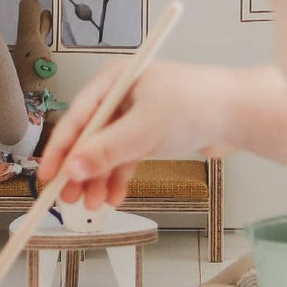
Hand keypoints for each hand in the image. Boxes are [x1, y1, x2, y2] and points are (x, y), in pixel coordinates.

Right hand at [38, 60, 233, 211]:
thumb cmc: (195, 105)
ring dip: (98, 178)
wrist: (238, 113)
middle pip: (89, 136)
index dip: (60, 149)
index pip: (77, 117)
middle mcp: (122, 95)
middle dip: (79, 169)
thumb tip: (72, 169)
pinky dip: (119, 177)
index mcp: (114, 80)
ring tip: (94, 205)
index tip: (48, 177)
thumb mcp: (144, 129)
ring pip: (107, 151)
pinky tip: (115, 197)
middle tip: (68, 199)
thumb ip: (107, 150)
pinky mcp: (152, 134)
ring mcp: (137, 115)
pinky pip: (126, 158)